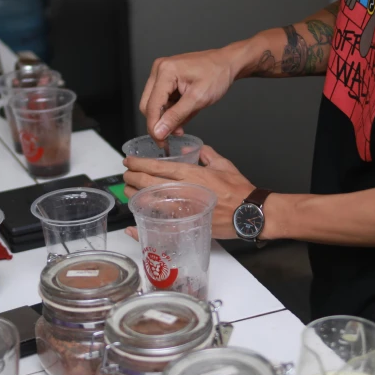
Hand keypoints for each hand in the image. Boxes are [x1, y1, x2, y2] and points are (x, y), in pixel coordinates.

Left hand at [123, 146, 255, 239]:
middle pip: (148, 183)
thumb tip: (191, 149)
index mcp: (191, 174)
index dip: (139, 164)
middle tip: (125, 176)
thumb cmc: (239, 190)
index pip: (157, 167)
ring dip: (135, 196)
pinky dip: (144, 224)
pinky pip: (160, 225)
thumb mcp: (223, 164)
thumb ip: (205, 154)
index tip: (129, 162)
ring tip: (128, 192)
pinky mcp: (186, 225)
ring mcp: (183, 209)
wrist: (249, 212)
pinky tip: (133, 223)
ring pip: (150, 202)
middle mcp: (184, 190)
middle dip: (132, 178)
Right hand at [140, 49, 235, 140]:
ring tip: (183, 122)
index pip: (151, 106)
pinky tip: (183, 113)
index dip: (155, 128)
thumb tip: (159, 132)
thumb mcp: (198, 99)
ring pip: (154, 104)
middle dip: (160, 123)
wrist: (226, 63)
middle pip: (148, 105)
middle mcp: (159, 70)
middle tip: (174, 134)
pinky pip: (161, 100)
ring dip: (166, 117)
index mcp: (165, 71)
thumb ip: (176, 116)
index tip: (162, 142)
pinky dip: (170, 110)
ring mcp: (161, 73)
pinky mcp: (166, 78)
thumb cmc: (217, 75)